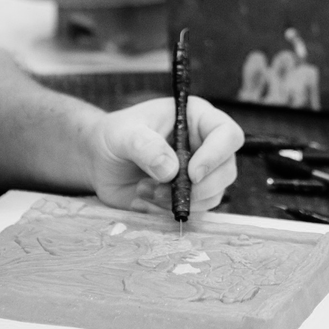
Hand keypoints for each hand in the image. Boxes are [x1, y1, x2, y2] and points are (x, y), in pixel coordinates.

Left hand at [87, 96, 242, 215]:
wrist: (101, 160)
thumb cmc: (115, 136)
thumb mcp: (124, 134)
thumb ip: (145, 146)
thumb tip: (170, 170)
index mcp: (196, 118)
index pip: (227, 134)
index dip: (216, 155)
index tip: (191, 174)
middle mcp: (205, 144)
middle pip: (227, 169)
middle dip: (199, 187)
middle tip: (164, 189)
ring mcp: (200, 171)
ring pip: (215, 193)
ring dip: (183, 200)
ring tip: (146, 190)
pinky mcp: (190, 195)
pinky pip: (197, 210)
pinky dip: (173, 209)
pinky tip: (147, 198)